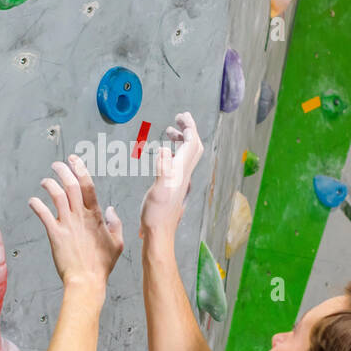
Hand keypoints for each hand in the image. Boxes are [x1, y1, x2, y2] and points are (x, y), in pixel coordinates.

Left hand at [30, 155, 123, 291]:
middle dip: (63, 170)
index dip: (80, 170)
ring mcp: (67, 224)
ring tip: (45, 181)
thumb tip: (112, 210)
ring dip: (49, 184)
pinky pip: (43, 214)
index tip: (74, 160)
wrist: (86, 281)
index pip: (88, 186)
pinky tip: (33, 201)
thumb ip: (116, 224)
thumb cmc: (102, 265)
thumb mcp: (118, 243)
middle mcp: (80, 216)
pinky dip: (36, 205)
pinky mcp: (55, 234)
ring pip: (56, 196)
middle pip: (70, 185)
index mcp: (96, 216)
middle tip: (57, 164)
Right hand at [140, 112, 203, 235]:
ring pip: (187, 155)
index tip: (182, 116)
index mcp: (180, 173)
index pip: (191, 144)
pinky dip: (175, 152)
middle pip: (194, 147)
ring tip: (170, 133)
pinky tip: (165, 156)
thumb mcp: (157, 191)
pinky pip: (180, 163)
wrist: (159, 234)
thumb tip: (163, 150)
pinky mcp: (175, 187)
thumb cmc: (156, 216)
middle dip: (189, 130)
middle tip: (178, 119)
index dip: (189, 127)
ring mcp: (181, 182)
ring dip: (182, 140)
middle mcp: (184, 176)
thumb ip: (162, 169)